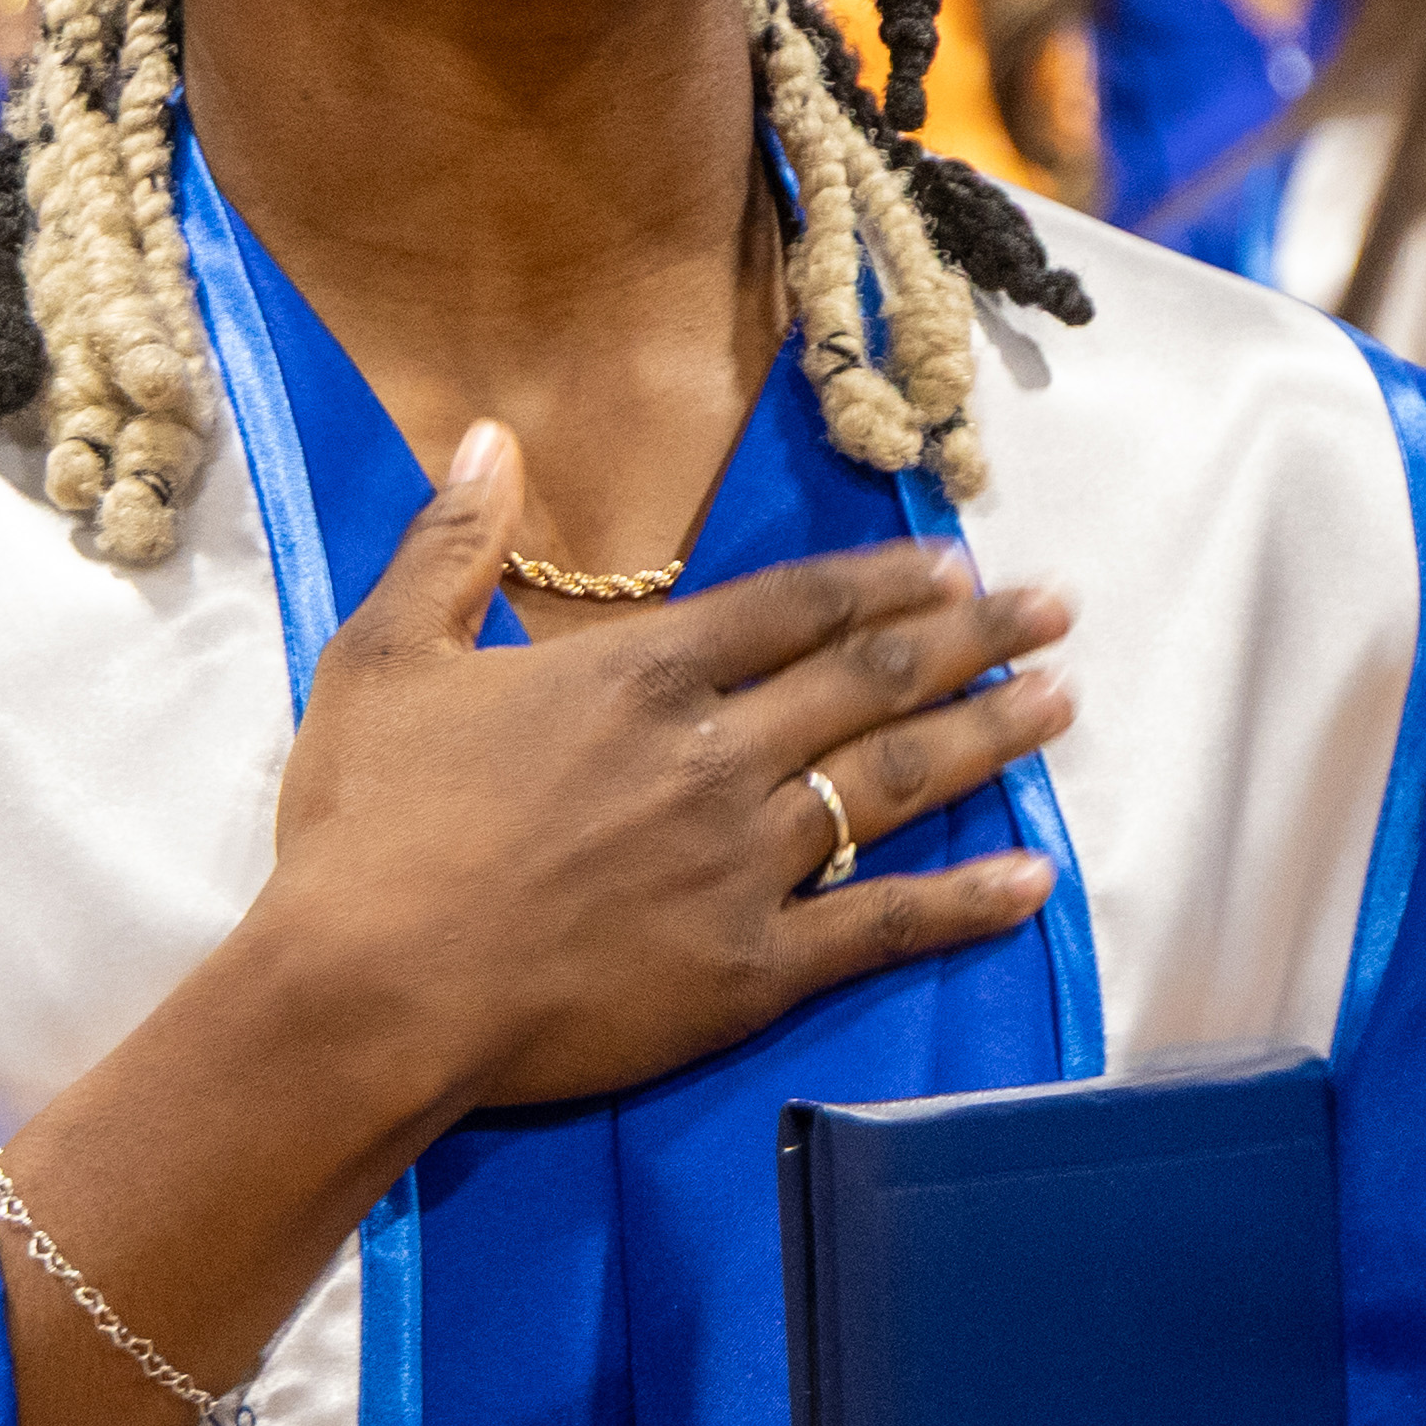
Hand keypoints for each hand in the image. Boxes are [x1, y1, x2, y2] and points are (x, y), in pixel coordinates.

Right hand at [0, 426, 1066, 1425]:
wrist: (369, 993)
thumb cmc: (364, 831)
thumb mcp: (383, 657)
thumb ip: (448, 540)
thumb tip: (488, 432)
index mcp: (640, 674)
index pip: (795, 606)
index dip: (883, 580)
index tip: (957, 560)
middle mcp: (715, 754)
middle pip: (873, 678)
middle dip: (977, 637)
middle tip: (1057, 611)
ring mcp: (744, 864)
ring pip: (895, 782)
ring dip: (989, 738)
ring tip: (1061, 705)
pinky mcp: (749, 970)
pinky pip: (881, 926)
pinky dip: (965, 903)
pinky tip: (1031, 878)